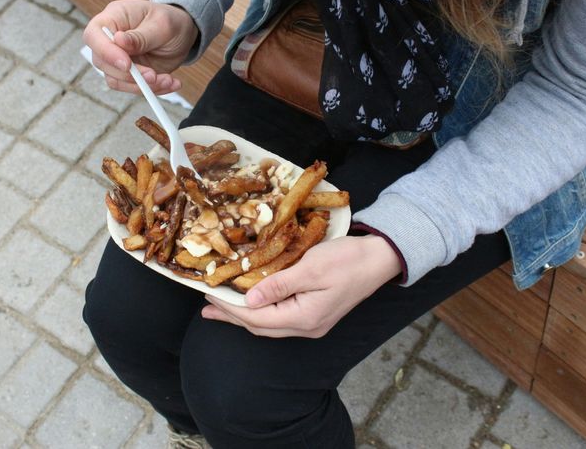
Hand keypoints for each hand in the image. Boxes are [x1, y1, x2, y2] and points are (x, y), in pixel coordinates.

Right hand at [83, 0, 198, 94]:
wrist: (183, 33)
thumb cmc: (171, 21)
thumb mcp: (162, 25)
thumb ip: (141, 36)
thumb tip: (118, 40)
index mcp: (113, 18)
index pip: (93, 35)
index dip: (105, 52)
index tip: (127, 64)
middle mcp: (110, 40)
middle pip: (102, 62)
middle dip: (129, 75)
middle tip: (153, 75)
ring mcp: (117, 59)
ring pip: (115, 80)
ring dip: (142, 86)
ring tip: (168, 80)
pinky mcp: (128, 74)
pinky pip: (132, 88)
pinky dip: (153, 90)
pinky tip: (171, 83)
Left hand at [201, 235, 401, 337]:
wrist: (379, 259)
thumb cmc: (347, 260)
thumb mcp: (311, 268)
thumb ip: (278, 286)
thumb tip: (249, 302)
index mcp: (304, 318)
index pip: (256, 318)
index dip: (230, 308)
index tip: (209, 294)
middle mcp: (306, 327)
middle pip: (259, 326)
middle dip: (231, 316)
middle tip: (206, 306)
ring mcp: (312, 323)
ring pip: (268, 323)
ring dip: (243, 315)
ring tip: (220, 307)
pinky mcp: (315, 313)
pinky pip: (279, 316)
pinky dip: (260, 310)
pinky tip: (250, 302)